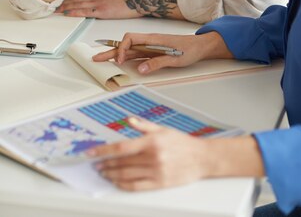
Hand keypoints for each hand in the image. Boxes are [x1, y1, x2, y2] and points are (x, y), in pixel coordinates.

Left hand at [56, 0, 136, 18]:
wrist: (136, 0)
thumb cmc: (126, 0)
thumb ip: (101, 0)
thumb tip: (93, 4)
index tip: (58, 0)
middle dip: (62, 2)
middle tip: (50, 6)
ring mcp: (98, 3)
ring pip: (77, 4)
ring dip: (64, 6)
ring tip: (54, 10)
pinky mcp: (102, 10)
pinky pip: (85, 11)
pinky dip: (74, 11)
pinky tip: (66, 12)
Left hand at [89, 117, 207, 190]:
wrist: (201, 158)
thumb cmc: (183, 143)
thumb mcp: (164, 129)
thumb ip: (144, 126)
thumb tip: (128, 120)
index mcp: (152, 142)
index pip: (121, 147)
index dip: (103, 151)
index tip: (92, 152)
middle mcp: (152, 157)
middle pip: (121, 162)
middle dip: (105, 163)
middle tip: (96, 163)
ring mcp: (155, 172)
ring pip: (126, 175)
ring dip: (111, 174)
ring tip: (104, 172)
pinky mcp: (159, 184)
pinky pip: (136, 186)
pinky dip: (123, 184)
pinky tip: (117, 181)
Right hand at [92, 31, 228, 73]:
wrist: (200, 46)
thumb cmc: (190, 49)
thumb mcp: (175, 58)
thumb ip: (157, 63)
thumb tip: (140, 69)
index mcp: (153, 39)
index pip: (130, 39)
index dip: (122, 49)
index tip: (121, 61)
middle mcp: (149, 41)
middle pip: (126, 44)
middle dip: (110, 51)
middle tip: (95, 58)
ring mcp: (150, 46)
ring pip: (129, 49)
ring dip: (116, 54)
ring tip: (102, 60)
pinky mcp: (153, 52)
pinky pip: (136, 54)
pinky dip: (126, 57)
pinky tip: (120, 62)